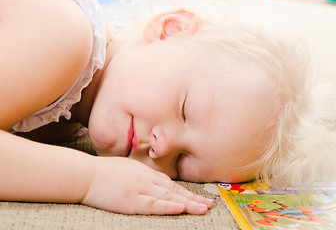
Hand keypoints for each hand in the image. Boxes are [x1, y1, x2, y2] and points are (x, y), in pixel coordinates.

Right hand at [82, 157, 212, 214]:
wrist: (85, 174)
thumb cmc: (102, 172)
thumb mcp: (125, 168)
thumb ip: (139, 174)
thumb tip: (150, 180)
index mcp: (145, 172)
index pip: (170, 183)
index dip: (185, 191)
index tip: (198, 196)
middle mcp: (147, 179)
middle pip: (174, 190)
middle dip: (193, 198)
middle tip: (209, 204)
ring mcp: (140, 189)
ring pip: (169, 197)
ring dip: (188, 203)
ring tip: (203, 209)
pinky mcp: (131, 200)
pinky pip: (153, 204)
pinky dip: (168, 206)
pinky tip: (181, 208)